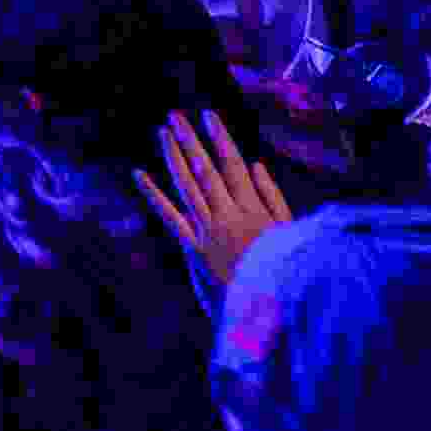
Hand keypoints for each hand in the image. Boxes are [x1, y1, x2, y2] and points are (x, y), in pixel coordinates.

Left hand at [150, 108, 293, 282]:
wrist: (268, 314)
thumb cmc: (286, 274)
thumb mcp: (290, 235)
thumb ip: (273, 198)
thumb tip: (256, 164)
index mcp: (254, 210)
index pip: (232, 166)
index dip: (219, 139)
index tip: (208, 116)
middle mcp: (227, 216)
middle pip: (205, 170)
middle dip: (190, 141)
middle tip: (175, 115)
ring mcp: (207, 232)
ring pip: (187, 187)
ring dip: (174, 158)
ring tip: (162, 133)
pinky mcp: (192, 250)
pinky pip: (170, 217)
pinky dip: (154, 194)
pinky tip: (140, 175)